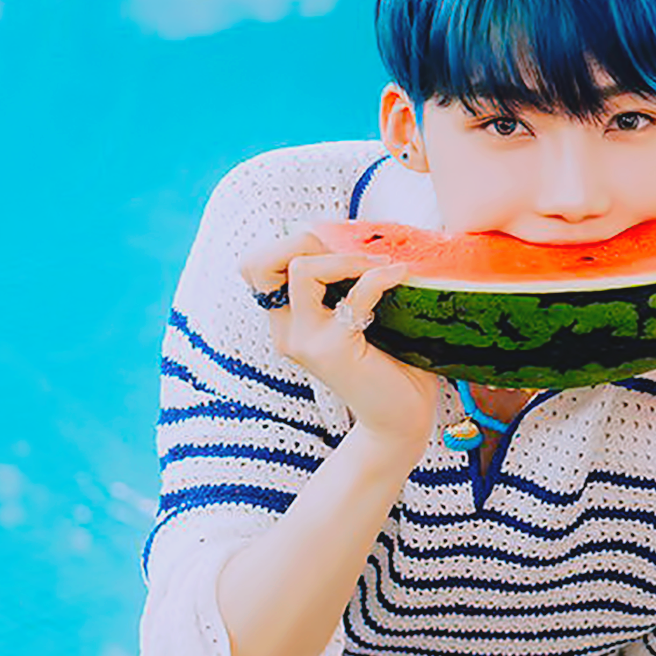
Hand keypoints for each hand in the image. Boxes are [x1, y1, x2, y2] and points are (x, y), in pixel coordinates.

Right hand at [239, 230, 439, 452]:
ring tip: (376, 265)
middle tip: (347, 254)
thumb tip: (366, 235)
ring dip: (343, 258)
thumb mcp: (358, 317)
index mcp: (289, 321)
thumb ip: (348, 284)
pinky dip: (379, 276)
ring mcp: (306, 341)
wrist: (399, 420)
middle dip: (304, 240)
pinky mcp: (334, 350)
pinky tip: (399, 274)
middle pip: (262, 262)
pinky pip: (355, 295)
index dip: (287, 244)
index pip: (255, 267)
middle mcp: (288, 331)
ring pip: (301, 271)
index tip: (332, 248)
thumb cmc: (389, 366)